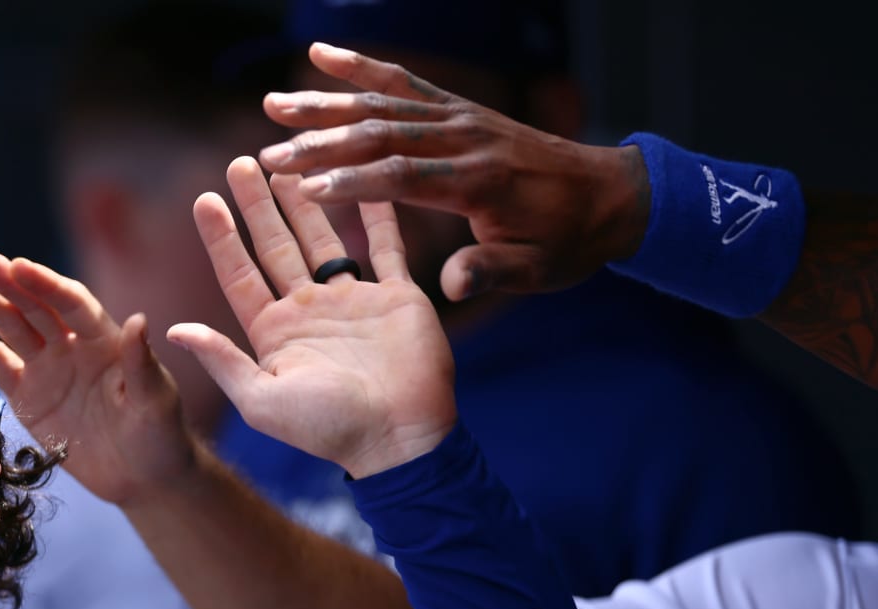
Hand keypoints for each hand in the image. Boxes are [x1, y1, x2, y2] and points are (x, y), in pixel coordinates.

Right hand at [0, 247, 196, 507]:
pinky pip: (1, 369)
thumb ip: (141, 363)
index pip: (69, 302)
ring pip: (11, 329)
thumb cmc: (160, 435)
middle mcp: (71, 346)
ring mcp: (48, 370)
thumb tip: (138, 321)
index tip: (16, 266)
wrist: (143, 478)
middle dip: (2, 281)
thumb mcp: (155, 400)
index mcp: (103, 339)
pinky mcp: (30, 398)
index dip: (43, 284)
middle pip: (32, 306)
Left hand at [169, 157, 455, 477]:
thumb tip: (172, 328)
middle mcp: (310, 310)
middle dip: (258, 205)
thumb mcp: (261, 400)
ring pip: (324, 238)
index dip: (222, 238)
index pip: (239, 275)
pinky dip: (377, 212)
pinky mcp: (397, 297)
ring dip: (306, 201)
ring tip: (289, 162)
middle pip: (277, 246)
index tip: (204, 200)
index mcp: (275, 333)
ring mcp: (353, 301)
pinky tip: (363, 178)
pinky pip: (386, 245)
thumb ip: (221, 360)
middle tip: (241, 162)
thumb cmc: (327, 429)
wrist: (399, 440)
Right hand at [258, 42, 649, 300]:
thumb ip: (491, 272)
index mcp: (479, 182)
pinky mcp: (459, 108)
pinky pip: (404, 81)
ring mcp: (461, 117)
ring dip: (325, 103)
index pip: (404, 176)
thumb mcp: (537, 270)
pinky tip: (323, 54)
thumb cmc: (567, 242)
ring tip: (273, 103)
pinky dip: (361, 66)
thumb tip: (451, 285)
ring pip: (384, 102)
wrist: (610, 196)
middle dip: (320, 143)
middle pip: (382, 133)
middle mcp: (465, 139)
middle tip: (267, 155)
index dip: (353, 182)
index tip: (304, 188)